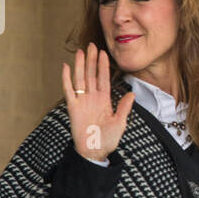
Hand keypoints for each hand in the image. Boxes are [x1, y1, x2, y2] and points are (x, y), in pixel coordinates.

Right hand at [63, 42, 134, 161]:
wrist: (94, 152)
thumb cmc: (108, 139)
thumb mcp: (120, 123)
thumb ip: (124, 107)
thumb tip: (132, 93)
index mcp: (104, 100)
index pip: (103, 78)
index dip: (103, 65)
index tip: (103, 52)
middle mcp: (92, 98)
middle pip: (91, 75)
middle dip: (92, 60)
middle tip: (91, 45)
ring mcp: (82, 102)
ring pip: (80, 79)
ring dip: (80, 65)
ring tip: (80, 51)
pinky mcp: (72, 108)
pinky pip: (69, 91)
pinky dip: (66, 79)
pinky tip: (66, 67)